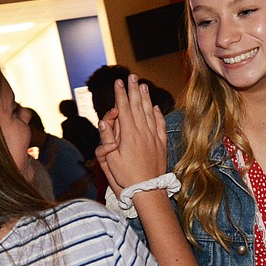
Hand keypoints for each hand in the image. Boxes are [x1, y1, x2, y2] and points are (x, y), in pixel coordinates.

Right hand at [95, 74, 167, 194]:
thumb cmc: (126, 177)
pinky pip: (160, 125)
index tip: (118, 82)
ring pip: (149, 112)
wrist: (148, 189)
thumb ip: (107, 139)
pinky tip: (156, 107)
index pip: (124, 109)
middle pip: (137, 106)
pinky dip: (158, 114)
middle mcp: (142, 132)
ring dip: (145, 98)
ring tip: (143, 85)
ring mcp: (153, 137)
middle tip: (132, 77)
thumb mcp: (110, 160)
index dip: (120, 94)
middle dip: (133, 90)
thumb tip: (104, 122)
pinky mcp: (161, 144)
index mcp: (128, 135)